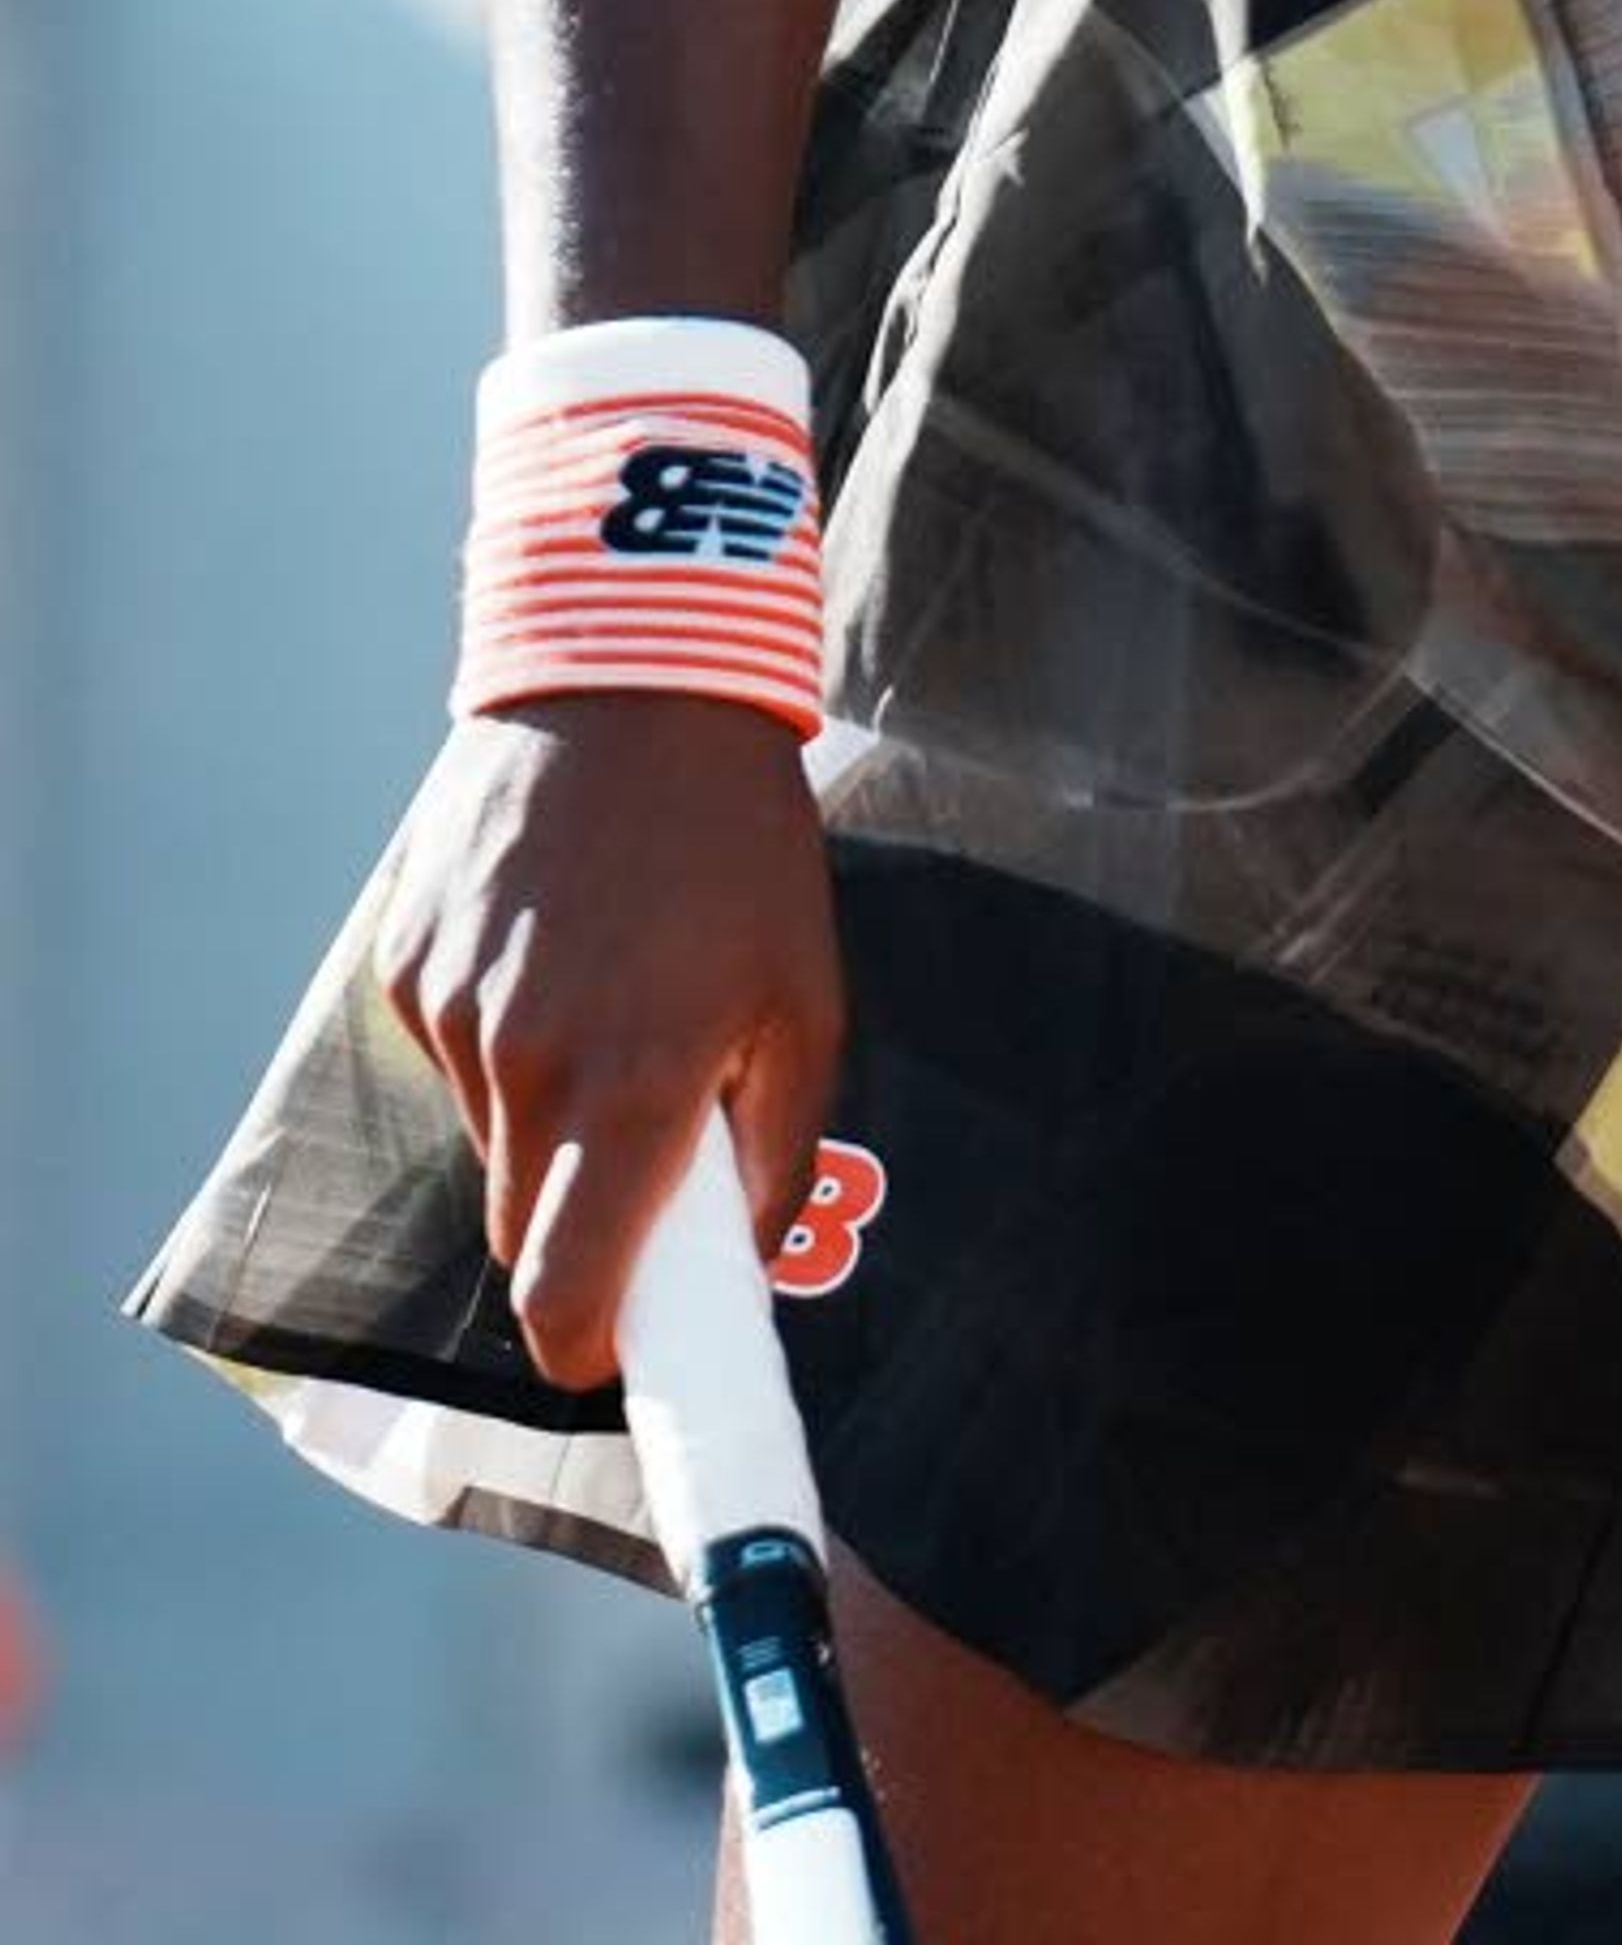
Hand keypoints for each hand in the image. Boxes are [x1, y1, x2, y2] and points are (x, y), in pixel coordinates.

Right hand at [375, 696, 843, 1390]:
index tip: (615, 1344)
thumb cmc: (742, 848)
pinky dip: (498, 1037)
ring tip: (611, 999)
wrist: (632, 685)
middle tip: (642, 1146)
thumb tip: (746, 1264)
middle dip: (578, 1220)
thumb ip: (778, 1150)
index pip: (568, 1291)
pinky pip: (451, 1058)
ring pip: (488, 1138)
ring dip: (542, 1114)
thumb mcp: (807, 995)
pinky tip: (553, 947)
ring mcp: (452, 1014)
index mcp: (633, 1084)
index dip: (587, 1343)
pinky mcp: (405, 966)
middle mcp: (526, 1063)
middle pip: (523, 1228)